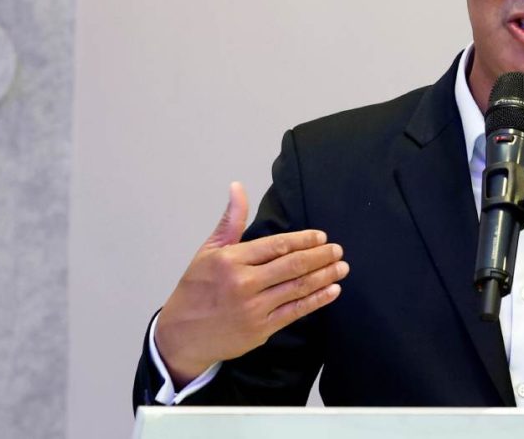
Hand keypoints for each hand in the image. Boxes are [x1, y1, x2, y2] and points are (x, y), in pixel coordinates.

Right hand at [154, 182, 348, 386]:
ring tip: (341, 267)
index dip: (303, 240)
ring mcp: (254, 308)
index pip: (277, 245)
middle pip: (292, 265)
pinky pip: (295, 311)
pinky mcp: (261, 329)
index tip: (321, 237)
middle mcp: (244, 283)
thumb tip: (237, 187)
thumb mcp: (209, 251)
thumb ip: (231, 221)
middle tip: (337, 250)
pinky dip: (317, 300)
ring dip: (324, 276)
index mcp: (231, 260)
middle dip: (320, 256)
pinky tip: (332, 290)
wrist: (181, 335)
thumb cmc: (196, 289)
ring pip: (298, 287)